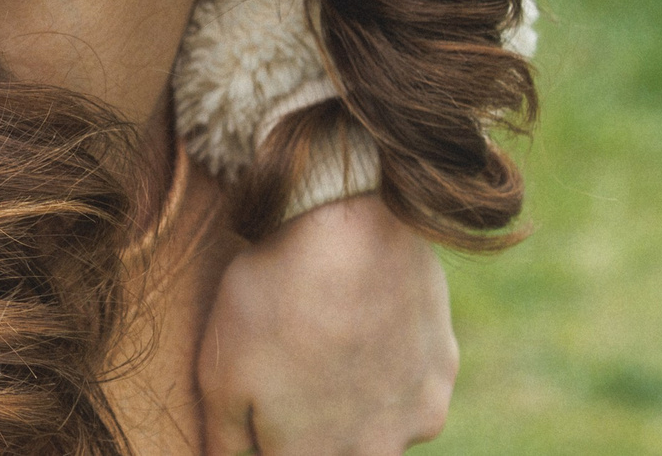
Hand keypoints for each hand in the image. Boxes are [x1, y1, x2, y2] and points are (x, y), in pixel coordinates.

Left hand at [197, 194, 455, 455]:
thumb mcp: (219, 373)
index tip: (271, 398)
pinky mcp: (443, 374)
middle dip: (316, 426)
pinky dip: (392, 371)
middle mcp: (372, 453)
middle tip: (301, 366)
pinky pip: (412, 389)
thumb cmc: (273, 300)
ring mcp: (415, 416)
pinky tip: (369, 329)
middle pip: (341, 452)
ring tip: (330, 344)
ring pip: (381, 429)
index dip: (274, 435)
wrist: (348, 228)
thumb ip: (224, 439)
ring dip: (358, 406)